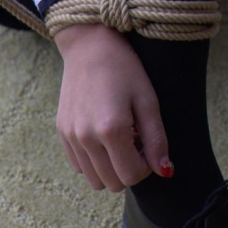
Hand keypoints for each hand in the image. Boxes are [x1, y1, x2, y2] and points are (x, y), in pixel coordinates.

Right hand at [52, 0, 171, 191]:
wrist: (90, 45)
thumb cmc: (125, 69)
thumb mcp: (148, 101)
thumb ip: (156, 140)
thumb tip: (165, 171)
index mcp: (111, 130)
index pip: (132, 177)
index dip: (146, 167)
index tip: (148, 145)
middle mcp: (86, 137)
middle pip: (113, 183)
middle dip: (129, 168)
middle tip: (136, 141)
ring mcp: (71, 136)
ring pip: (94, 179)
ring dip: (111, 167)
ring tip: (119, 139)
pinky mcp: (62, 132)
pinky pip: (79, 166)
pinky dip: (94, 160)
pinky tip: (102, 135)